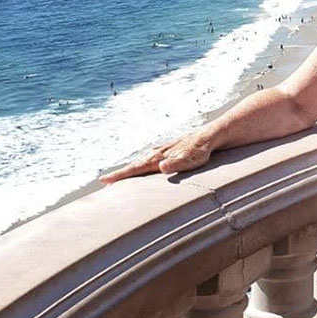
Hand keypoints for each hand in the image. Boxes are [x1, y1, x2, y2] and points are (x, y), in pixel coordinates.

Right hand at [99, 129, 214, 182]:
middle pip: (136, 165)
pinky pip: (152, 158)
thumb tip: (161, 167)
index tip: (104, 180)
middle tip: (106, 182)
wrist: (212, 135)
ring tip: (122, 175)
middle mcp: (159, 153)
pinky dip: (144, 163)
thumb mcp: (192, 159)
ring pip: (143, 160)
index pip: (136, 168)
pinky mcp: (172, 150)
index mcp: (160, 157)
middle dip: (121, 174)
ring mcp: (165, 150)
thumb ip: (177, 163)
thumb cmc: (203, 149)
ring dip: (132, 168)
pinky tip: (146, 163)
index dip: (120, 175)